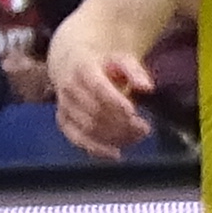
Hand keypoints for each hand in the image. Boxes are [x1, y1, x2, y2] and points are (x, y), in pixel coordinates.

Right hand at [46, 10, 153, 158]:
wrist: (72, 62)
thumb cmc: (103, 62)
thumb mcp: (122, 58)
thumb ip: (135, 71)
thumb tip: (148, 88)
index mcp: (82, 68)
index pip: (97, 86)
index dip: (114, 100)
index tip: (133, 111)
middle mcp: (69, 89)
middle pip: (94, 111)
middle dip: (121, 123)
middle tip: (145, 128)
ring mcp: (64, 106)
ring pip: (87, 127)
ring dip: (114, 135)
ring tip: (137, 137)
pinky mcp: (64, 121)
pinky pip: (76, 138)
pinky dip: (95, 148)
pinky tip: (115, 154)